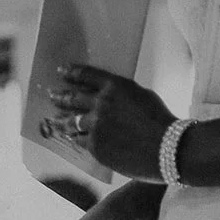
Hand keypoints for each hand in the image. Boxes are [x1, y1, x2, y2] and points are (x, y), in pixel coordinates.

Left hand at [44, 65, 173, 178]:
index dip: (71, 72)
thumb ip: (120, 95)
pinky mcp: (94, 146)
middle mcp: (100, 104)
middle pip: (73, 98)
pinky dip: (77, 138)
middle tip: (52, 95)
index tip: (61, 71)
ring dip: (61, 120)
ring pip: (71, 122)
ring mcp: (95, 126)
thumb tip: (106, 99)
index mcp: (114, 86)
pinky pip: (80, 141)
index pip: (86, 75)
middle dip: (60, 96)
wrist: (167, 148)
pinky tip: (72, 138)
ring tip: (54, 121)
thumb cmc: (160, 121)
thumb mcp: (141, 96)